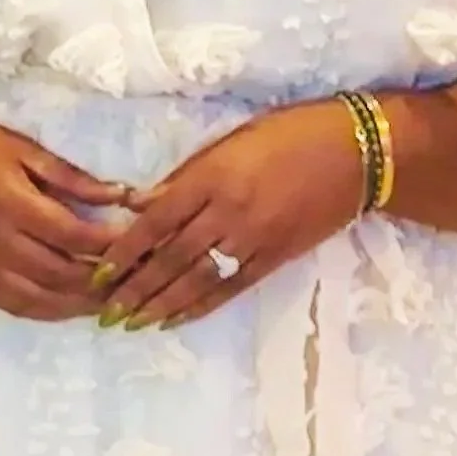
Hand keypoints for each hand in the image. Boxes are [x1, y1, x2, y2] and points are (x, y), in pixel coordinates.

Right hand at [0, 110, 123, 320]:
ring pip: (46, 299)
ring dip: (86, 303)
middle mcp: (0, 244)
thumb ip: (72, 177)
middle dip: (109, 279)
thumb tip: (123, 196)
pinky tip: (76, 307)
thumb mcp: (20, 147)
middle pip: (66, 275)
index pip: (76, 237)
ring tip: (118, 297)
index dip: (115, 243)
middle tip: (142, 276)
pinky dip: (53, 312)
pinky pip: (19, 307)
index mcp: (13, 204)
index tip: (145, 241)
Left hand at [95, 100, 366, 327]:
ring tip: (132, 323)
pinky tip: (175, 320)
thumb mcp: (233, 139)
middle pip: (171, 258)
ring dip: (161, 305)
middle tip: (105, 312)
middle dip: (135, 289)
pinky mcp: (275, 257)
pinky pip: (231, 288)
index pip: (156, 221)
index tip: (99, 272)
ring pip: (197, 280)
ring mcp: (254, 239)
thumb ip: (187, 174)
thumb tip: (140, 203)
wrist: (358, 152)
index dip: (125, 250)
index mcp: (214, 176)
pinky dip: (200, 306)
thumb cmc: (292, 132)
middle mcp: (229, 211)